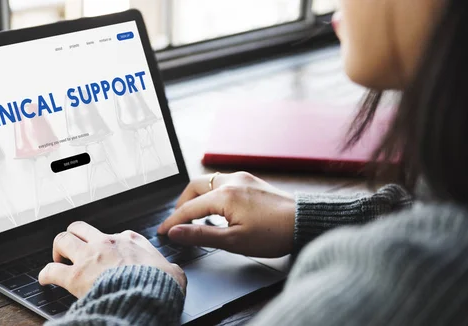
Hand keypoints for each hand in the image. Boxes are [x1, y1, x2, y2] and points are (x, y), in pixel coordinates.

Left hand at [39, 221, 186, 297]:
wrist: (147, 296)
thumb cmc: (159, 285)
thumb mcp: (173, 272)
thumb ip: (170, 268)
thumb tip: (174, 272)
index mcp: (130, 240)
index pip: (114, 234)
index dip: (108, 244)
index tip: (108, 254)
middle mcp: (106, 243)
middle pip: (80, 228)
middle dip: (74, 236)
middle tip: (73, 248)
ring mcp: (89, 257)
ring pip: (62, 239)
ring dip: (58, 249)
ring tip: (58, 258)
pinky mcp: (76, 276)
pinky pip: (51, 270)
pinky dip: (45, 273)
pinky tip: (45, 279)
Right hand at [157, 172, 294, 257]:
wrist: (304, 222)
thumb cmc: (274, 234)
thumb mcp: (234, 241)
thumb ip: (201, 235)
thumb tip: (176, 232)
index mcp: (224, 195)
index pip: (189, 208)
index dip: (173, 221)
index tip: (163, 232)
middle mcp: (231, 181)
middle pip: (195, 186)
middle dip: (183, 203)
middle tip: (178, 222)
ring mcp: (242, 178)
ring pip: (209, 182)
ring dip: (198, 197)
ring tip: (196, 217)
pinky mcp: (251, 181)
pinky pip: (223, 182)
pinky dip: (212, 193)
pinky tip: (217, 209)